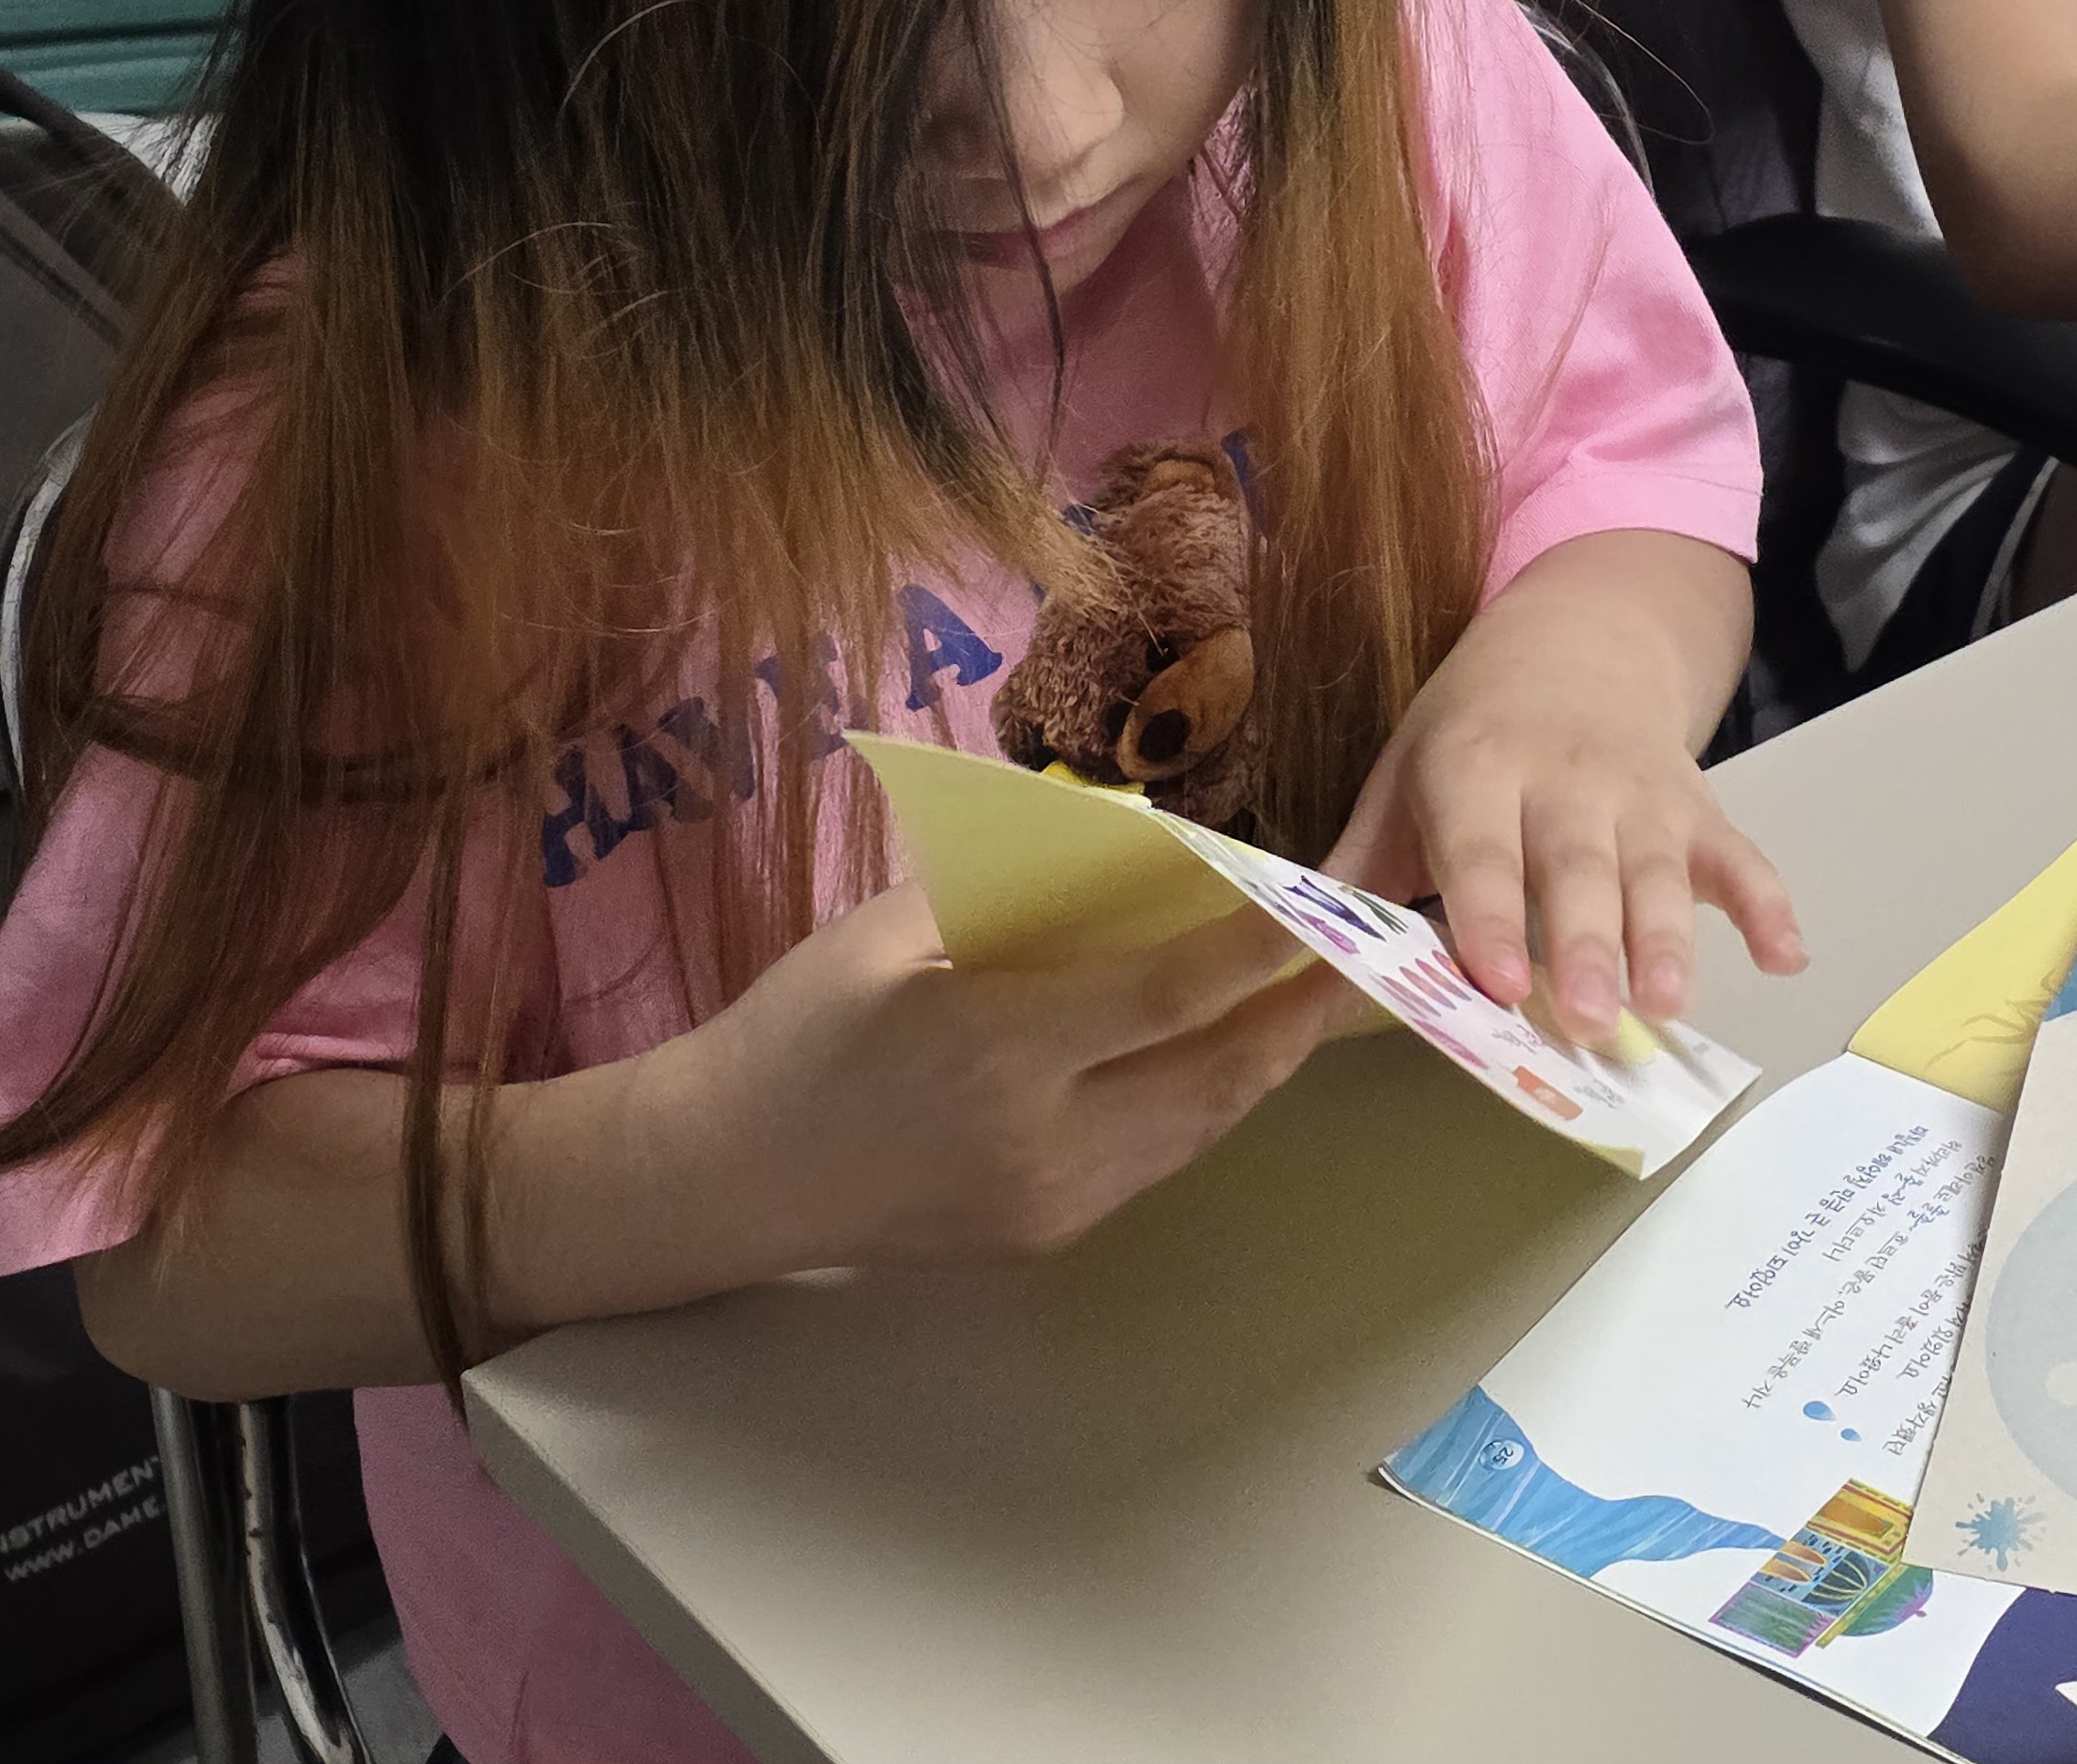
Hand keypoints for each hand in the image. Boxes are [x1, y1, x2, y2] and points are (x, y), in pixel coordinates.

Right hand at [652, 886, 1348, 1273]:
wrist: (724, 1175)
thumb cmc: (798, 1029)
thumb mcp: (889, 930)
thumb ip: (1009, 891)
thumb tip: (1123, 840)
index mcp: (999, 1048)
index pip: (1173, 993)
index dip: (1261, 947)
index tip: (1323, 901)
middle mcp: (1044, 1140)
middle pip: (1218, 1073)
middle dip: (1296, 1012)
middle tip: (1352, 951)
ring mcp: (1052, 1203)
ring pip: (1202, 1126)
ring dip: (1262, 1060)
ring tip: (1307, 997)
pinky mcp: (1047, 1236)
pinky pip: (1157, 1159)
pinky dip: (1204, 1099)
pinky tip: (1220, 1052)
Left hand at [1320, 531, 1802, 1046]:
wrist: (1579, 636)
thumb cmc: (1472, 730)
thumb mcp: (1401, 778)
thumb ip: (1356, 871)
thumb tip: (1277, 961)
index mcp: (1475, 768)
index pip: (1481, 849)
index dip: (1491, 914)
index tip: (1499, 984)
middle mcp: (1563, 777)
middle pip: (1579, 867)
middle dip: (1587, 945)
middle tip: (1591, 1021)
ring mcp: (1641, 791)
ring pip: (1658, 870)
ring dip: (1668, 938)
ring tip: (1669, 1007)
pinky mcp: (1698, 805)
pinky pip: (1740, 855)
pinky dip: (1768, 903)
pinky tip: (1788, 957)